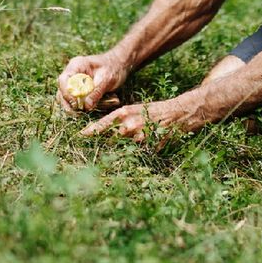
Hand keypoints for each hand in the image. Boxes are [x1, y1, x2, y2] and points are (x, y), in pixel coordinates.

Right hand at [56, 50, 130, 111]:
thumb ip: (96, 92)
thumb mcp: (107, 79)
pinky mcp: (79, 89)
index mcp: (76, 65)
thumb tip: (86, 106)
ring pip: (66, 98)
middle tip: (80, 113)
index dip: (67, 93)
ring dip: (75, 107)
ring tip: (87, 111)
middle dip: (69, 104)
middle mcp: (72, 73)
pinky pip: (75, 100)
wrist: (120, 65)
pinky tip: (92, 107)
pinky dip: (82, 106)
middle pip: (62, 91)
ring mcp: (74, 82)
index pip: (63, 80)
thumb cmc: (114, 68)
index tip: (76, 103)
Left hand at [80, 97, 204, 142]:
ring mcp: (140, 135)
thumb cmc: (157, 110)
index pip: (103, 124)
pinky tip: (148, 145)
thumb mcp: (137, 109)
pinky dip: (142, 151)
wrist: (180, 111)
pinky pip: (140, 153)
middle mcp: (130, 124)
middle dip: (109, 144)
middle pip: (111, 140)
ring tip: (134, 146)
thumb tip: (109, 132)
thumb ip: (122, 119)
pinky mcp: (150, 145)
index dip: (92, 131)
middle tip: (106, 149)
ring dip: (127, 149)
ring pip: (125, 147)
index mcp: (125, 113)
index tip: (81, 136)